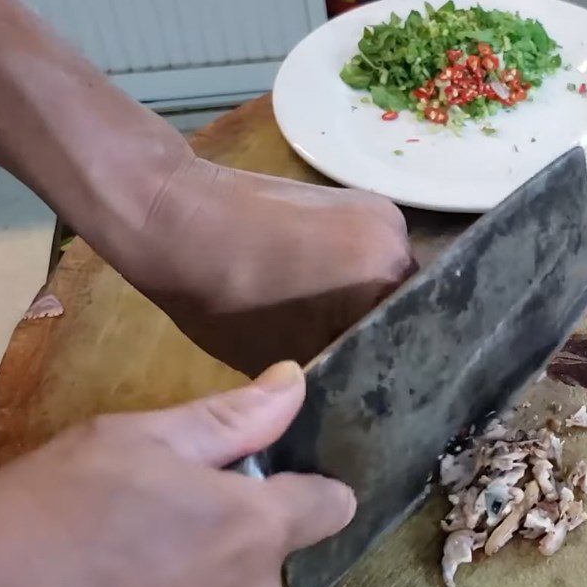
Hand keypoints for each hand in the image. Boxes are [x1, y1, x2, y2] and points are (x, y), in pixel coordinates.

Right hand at [0, 362, 354, 586]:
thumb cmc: (46, 520)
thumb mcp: (133, 443)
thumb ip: (229, 418)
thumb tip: (293, 382)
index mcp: (255, 529)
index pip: (328, 506)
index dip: (306, 497)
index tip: (275, 500)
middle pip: (271, 575)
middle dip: (231, 560)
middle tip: (157, 552)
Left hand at [109, 155, 414, 376]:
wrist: (176, 218)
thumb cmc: (222, 296)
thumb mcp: (282, 358)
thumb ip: (333, 372)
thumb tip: (356, 389)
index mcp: (387, 275)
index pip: (409, 338)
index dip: (386, 367)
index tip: (364, 386)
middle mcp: (397, 235)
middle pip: (401, 305)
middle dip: (374, 333)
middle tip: (346, 361)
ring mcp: (378, 209)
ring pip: (383, 278)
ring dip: (363, 303)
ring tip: (329, 326)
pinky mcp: (353, 197)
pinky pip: (366, 252)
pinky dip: (349, 275)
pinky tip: (317, 290)